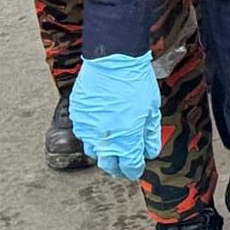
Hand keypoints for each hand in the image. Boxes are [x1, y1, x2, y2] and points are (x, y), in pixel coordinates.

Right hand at [70, 54, 163, 180]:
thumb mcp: (152, 109)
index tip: (137, 168)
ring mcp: (88, 130)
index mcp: (126, 140)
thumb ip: (150, 134)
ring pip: (93, 152)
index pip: (129, 166)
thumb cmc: (136, 82)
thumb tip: (151, 151)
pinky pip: (83, 134)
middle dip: (118, 168)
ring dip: (103, 153)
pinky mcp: (78, 118)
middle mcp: (105, 140)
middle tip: (123, 166)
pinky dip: (92, 135)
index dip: (135, 169)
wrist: (113, 60)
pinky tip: (101, 127)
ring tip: (112, 147)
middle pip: (109, 166)